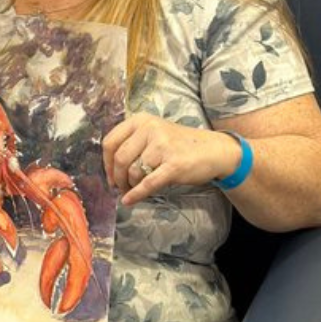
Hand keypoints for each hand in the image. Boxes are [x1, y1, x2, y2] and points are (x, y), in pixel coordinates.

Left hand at [102, 113, 242, 205]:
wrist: (214, 150)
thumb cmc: (179, 144)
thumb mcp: (153, 133)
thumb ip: (132, 143)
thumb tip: (110, 168)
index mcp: (141, 120)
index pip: (110, 142)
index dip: (106, 162)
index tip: (109, 176)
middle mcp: (150, 129)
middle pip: (119, 158)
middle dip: (117, 177)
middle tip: (120, 187)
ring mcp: (162, 146)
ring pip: (133, 172)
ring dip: (130, 185)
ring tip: (133, 189)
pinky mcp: (174, 165)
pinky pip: (148, 184)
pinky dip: (136, 194)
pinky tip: (129, 200)